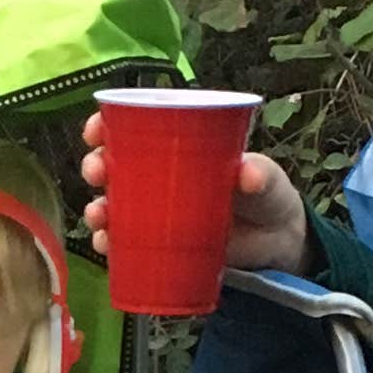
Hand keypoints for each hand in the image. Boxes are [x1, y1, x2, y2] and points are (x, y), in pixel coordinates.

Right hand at [79, 105, 310, 280]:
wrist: (277, 244)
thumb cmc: (268, 196)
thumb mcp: (267, 179)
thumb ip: (261, 175)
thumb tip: (248, 174)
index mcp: (181, 146)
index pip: (135, 127)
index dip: (108, 125)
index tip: (95, 130)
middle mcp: (161, 175)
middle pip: (115, 165)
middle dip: (96, 165)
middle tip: (98, 172)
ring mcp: (157, 212)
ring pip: (114, 205)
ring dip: (97, 208)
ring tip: (99, 217)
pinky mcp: (160, 245)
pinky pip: (125, 244)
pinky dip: (110, 245)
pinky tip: (105, 247)